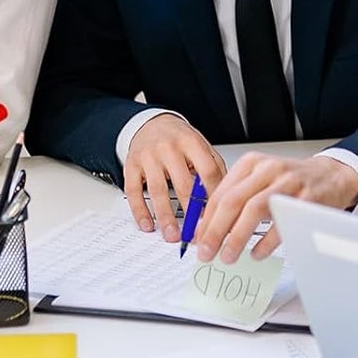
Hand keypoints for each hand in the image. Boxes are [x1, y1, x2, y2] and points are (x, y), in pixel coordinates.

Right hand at [123, 114, 226, 240]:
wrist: (151, 123)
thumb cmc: (179, 138)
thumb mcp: (201, 145)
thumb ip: (214, 167)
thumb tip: (226, 196)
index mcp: (191, 142)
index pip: (207, 171)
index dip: (213, 194)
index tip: (218, 214)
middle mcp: (169, 148)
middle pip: (183, 183)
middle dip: (191, 211)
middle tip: (197, 232)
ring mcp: (148, 157)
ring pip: (158, 190)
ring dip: (166, 216)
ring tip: (173, 235)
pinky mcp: (131, 166)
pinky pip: (134, 191)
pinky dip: (140, 211)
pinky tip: (148, 225)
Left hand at [194, 153, 357, 263]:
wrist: (331, 176)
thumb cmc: (291, 181)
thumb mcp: (260, 180)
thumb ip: (235, 199)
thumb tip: (206, 229)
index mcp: (252, 163)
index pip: (220, 193)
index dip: (205, 219)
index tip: (197, 240)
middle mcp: (268, 169)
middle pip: (233, 201)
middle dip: (215, 230)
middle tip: (206, 252)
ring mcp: (288, 183)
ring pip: (254, 210)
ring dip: (237, 237)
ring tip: (228, 255)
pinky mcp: (306, 199)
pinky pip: (281, 223)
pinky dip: (265, 242)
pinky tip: (256, 253)